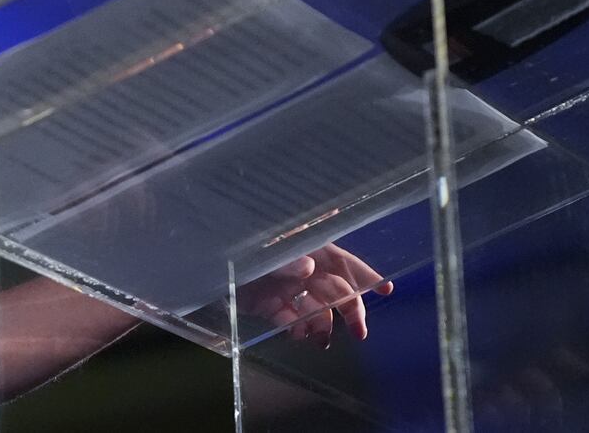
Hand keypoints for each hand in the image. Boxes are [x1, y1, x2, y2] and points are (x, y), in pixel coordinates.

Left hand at [238, 243, 393, 346]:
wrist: (202, 272)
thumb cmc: (235, 252)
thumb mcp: (261, 254)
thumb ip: (285, 260)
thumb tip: (309, 267)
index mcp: (303, 248)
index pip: (340, 260)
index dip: (364, 274)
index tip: (386, 289)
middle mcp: (299, 269)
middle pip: (335, 289)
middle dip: (351, 310)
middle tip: (360, 333)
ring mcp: (286, 288)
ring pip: (317, 309)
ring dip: (323, 325)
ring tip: (321, 341)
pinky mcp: (271, 306)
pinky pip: (293, 320)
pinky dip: (298, 329)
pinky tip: (298, 335)